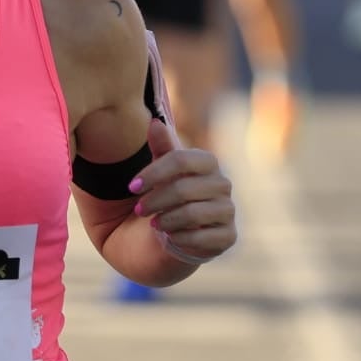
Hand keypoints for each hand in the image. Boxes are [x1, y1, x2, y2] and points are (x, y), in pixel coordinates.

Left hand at [128, 117, 236, 263]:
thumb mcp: (160, 170)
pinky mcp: (228, 236)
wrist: (177, 232)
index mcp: (207, 162)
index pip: (181, 160)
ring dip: (166, 220)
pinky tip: (171, 237)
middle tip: (139, 209)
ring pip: (193, 214)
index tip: (131, 187)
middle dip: (155, 200)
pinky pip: (202, 238)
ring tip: (155, 223)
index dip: (153, 173)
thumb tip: (154, 123)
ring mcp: (228, 210)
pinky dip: (180, 238)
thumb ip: (160, 147)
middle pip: (184, 188)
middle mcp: (222, 184)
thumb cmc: (167, 195)